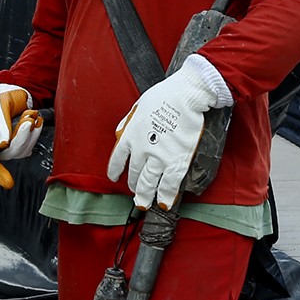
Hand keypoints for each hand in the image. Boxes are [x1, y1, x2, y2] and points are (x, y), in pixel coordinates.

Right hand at [0, 83, 41, 189]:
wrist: (11, 93)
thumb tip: (3, 144)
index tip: (9, 183)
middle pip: (11, 153)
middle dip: (22, 137)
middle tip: (28, 121)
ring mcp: (9, 146)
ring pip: (23, 149)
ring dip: (30, 133)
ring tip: (30, 114)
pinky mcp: (20, 144)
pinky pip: (30, 145)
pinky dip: (35, 132)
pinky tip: (35, 119)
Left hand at [105, 55, 229, 210]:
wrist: (185, 97)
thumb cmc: (164, 96)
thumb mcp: (137, 107)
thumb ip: (128, 123)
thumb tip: (121, 132)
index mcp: (130, 136)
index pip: (118, 158)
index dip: (115, 170)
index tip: (114, 177)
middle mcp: (141, 150)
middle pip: (135, 174)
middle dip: (134, 186)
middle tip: (136, 193)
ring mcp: (159, 158)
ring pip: (149, 184)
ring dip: (145, 196)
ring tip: (144, 203)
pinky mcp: (177, 162)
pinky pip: (169, 185)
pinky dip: (166, 196)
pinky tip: (164, 203)